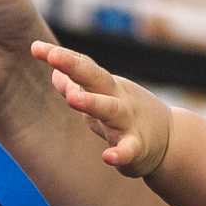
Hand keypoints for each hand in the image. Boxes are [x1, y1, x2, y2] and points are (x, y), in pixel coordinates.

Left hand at [31, 40, 174, 176]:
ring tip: (73, 98)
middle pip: (95, 78)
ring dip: (92, 102)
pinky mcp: (138, 148)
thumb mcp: (103, 97)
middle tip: (54, 58)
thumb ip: (77, 86)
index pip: (82, 67)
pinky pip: (129, 150)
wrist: (170, 140)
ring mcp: (128, 122)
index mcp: (106, 87)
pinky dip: (120, 153)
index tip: (35, 48)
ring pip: (110, 110)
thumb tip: (53, 72)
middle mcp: (117, 99)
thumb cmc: (127, 115)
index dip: (59, 57)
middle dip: (74, 67)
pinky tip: (108, 157)